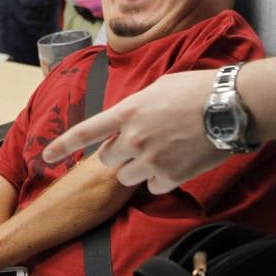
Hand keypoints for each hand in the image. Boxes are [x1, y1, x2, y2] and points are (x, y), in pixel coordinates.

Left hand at [42, 69, 226, 193]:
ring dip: (138, 168)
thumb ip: (137, 106)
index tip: (46, 156)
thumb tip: (130, 118)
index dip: (63, 145)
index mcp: (127, 111)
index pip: (86, 131)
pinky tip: (177, 163)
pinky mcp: (169, 176)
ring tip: (162, 152)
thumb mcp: (159, 88)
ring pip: (127, 177)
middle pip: (108, 159)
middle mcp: (133, 137)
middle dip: (119, 154)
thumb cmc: (197, 89)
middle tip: (140, 144)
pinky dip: (160, 179)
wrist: (229, 106)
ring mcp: (150, 159)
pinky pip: (152, 187)